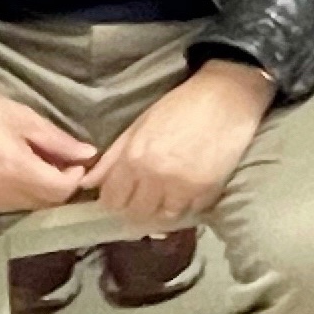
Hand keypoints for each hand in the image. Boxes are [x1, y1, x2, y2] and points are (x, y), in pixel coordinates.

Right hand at [0, 71, 94, 214]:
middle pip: (44, 203)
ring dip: (38, 192)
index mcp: (13, 169)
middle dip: (59, 186)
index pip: (59, 191)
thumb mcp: (23, 118)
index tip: (76, 161)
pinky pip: (3, 208)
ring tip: (36, 165)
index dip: (74, 178)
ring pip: (24, 208)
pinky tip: (13, 174)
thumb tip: (89, 155)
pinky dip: (16, 195)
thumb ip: (57, 141)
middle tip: (60, 163)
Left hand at [88, 58, 273, 226]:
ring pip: (164, 218)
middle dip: (138, 208)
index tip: (122, 196)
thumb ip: (112, 157)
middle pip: (136, 214)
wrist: (226, 96)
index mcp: (134, 158)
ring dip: (164, 209)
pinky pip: (191, 212)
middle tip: (146, 197)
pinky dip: (188, 205)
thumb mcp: (139, 125)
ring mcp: (183, 187)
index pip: (112, 201)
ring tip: (169, 195)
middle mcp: (155, 177)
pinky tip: (190, 189)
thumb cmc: (179, 106)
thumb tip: (87, 183)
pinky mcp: (208, 190)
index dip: (115, 201)